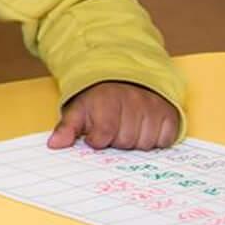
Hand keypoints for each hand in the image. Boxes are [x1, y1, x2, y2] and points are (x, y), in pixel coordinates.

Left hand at [49, 81, 180, 150]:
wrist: (123, 79)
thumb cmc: (98, 99)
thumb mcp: (77, 110)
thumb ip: (67, 129)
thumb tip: (54, 145)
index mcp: (107, 100)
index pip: (104, 135)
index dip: (97, 140)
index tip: (95, 135)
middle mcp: (133, 101)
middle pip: (126, 142)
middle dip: (116, 141)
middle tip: (113, 128)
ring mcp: (153, 106)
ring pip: (145, 144)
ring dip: (135, 141)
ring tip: (128, 127)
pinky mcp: (170, 112)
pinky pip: (165, 140)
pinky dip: (155, 139)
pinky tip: (145, 129)